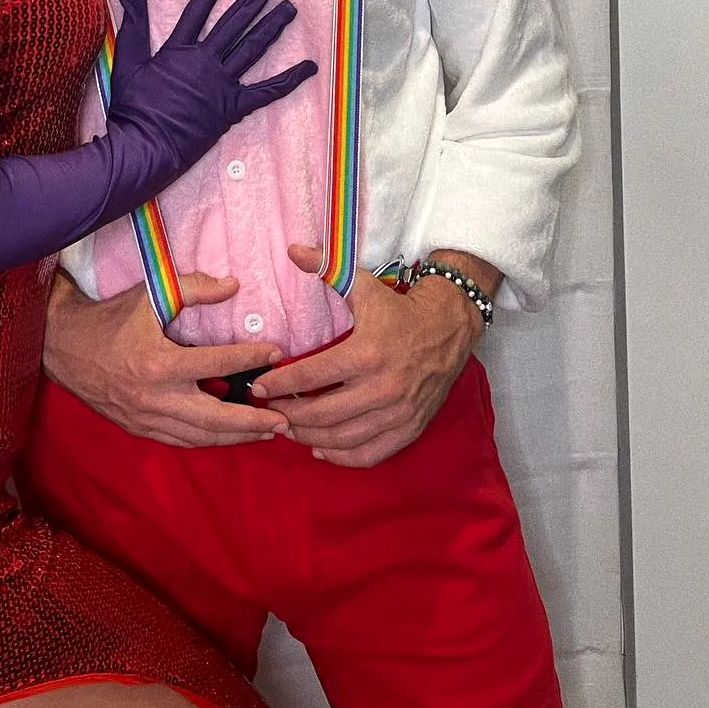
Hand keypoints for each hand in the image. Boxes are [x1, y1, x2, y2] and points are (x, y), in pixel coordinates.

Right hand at [42, 269, 289, 446]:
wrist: (62, 345)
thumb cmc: (109, 317)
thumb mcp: (149, 294)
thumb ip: (193, 287)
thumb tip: (234, 285)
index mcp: (158, 363)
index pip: (217, 364)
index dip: (250, 358)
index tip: (277, 353)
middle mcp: (154, 398)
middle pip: (216, 418)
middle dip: (254, 420)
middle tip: (284, 419)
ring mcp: (146, 418)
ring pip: (200, 436)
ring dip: (236, 436)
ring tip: (266, 431)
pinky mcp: (138, 429)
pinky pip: (181, 440)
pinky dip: (208, 439)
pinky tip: (228, 434)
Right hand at [108, 0, 317, 169]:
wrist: (145, 146)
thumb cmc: (132, 110)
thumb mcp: (127, 62)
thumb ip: (133, 24)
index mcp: (179, 51)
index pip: (199, 10)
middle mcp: (205, 62)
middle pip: (234, 22)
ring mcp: (222, 85)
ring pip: (253, 48)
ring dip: (272, 26)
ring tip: (289, 8)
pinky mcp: (233, 109)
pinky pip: (267, 92)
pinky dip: (289, 79)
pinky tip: (309, 67)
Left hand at [250, 245, 490, 467]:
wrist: (450, 327)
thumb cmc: (400, 307)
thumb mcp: (364, 284)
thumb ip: (326, 268)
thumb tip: (293, 250)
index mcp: (367, 354)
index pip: (311, 377)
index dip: (279, 384)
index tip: (258, 387)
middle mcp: (382, 388)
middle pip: (322, 414)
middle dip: (288, 415)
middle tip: (269, 410)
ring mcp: (398, 413)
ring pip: (343, 439)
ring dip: (309, 437)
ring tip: (288, 428)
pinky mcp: (410, 428)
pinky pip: (370, 454)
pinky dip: (342, 457)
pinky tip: (320, 448)